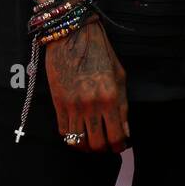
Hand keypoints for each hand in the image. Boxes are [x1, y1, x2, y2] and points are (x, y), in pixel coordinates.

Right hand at [44, 17, 129, 153]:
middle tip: (105, 146)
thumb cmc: (100, 53)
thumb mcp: (119, 76)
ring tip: (91, 143)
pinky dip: (71, 138)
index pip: (116, 136)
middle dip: (103, 149)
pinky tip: (78, 134)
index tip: (119, 146)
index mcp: (111, 97)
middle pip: (97, 144)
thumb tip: (126, 131)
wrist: (73, 36)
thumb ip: (123, 105)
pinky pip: (63, 132)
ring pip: (78, 142)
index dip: (119, 146)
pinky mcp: (58, 103)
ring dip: (86, 147)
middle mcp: (92, 105)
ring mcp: (73, 106)